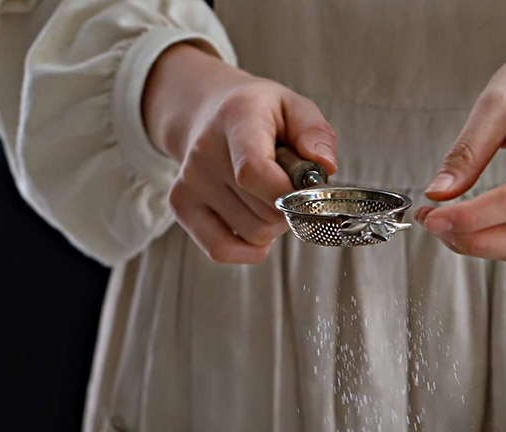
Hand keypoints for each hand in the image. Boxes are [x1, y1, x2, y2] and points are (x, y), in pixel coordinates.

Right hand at [143, 44, 336, 262]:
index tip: (307, 194)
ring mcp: (189, 181)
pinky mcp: (181, 206)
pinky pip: (223, 250)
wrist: (209, 113)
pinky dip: (249, 247)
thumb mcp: (294, 107)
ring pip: (253, 236)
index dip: (287, 195)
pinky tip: (253, 221)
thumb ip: (315, 132)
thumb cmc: (261, 117)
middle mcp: (205, 151)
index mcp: (237, 119)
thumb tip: (324, 165)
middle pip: (264, 213)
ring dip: (272, 226)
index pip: (253, 172)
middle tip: (287, 188)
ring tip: (267, 197)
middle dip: (290, 209)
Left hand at [417, 2, 505, 261]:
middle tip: (432, 223)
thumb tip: (436, 193)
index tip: (431, 217)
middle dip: (475, 241)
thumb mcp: (497, 100)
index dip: (472, 217)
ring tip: (444, 224)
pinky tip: (464, 224)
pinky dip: (493, 240)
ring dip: (481, 245)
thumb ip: (467, 151)